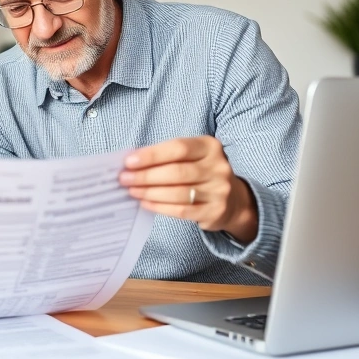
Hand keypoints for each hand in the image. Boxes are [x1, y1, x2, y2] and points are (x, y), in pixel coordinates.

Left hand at [119, 136, 258, 243]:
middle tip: (125, 179)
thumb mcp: (191, 157)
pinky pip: (183, 210)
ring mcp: (219, 190)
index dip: (152, 155)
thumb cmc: (200, 172)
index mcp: (210, 146)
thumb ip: (166, 156)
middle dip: (146, 176)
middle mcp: (218, 167)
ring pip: (178, 192)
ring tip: (132, 191)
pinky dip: (160, 207)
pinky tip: (145, 203)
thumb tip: (131, 162)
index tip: (129, 161)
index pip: (178, 148)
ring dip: (150, 192)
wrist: (233, 200)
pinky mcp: (215, 211)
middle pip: (177, 172)